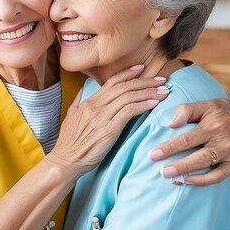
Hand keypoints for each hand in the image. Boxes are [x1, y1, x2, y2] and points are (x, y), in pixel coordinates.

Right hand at [48, 65, 168, 175]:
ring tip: (164, 91)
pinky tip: (154, 104)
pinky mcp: (108, 129)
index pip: (111, 82)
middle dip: (145, 81)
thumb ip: (78, 102)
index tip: (142, 68)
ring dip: (149, 92)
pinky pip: (129, 111)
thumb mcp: (70, 117)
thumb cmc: (69, 144)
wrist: (65, 161)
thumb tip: (82, 90)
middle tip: (161, 79)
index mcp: (88, 103)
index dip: (128, 74)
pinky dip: (143, 105)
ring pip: (129, 97)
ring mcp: (101, 117)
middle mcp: (95, 106)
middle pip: (124, 87)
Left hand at [148, 98, 229, 185]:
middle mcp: (223, 141)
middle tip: (161, 171)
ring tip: (170, 179)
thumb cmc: (222, 110)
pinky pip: (219, 177)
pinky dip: (204, 181)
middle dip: (178, 166)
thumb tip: (171, 124)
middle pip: (198, 157)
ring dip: (189, 175)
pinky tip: (188, 181)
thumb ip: (186, 110)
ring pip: (208, 168)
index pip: (187, 139)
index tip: (152, 154)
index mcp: (212, 125)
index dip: (169, 148)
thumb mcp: (206, 104)